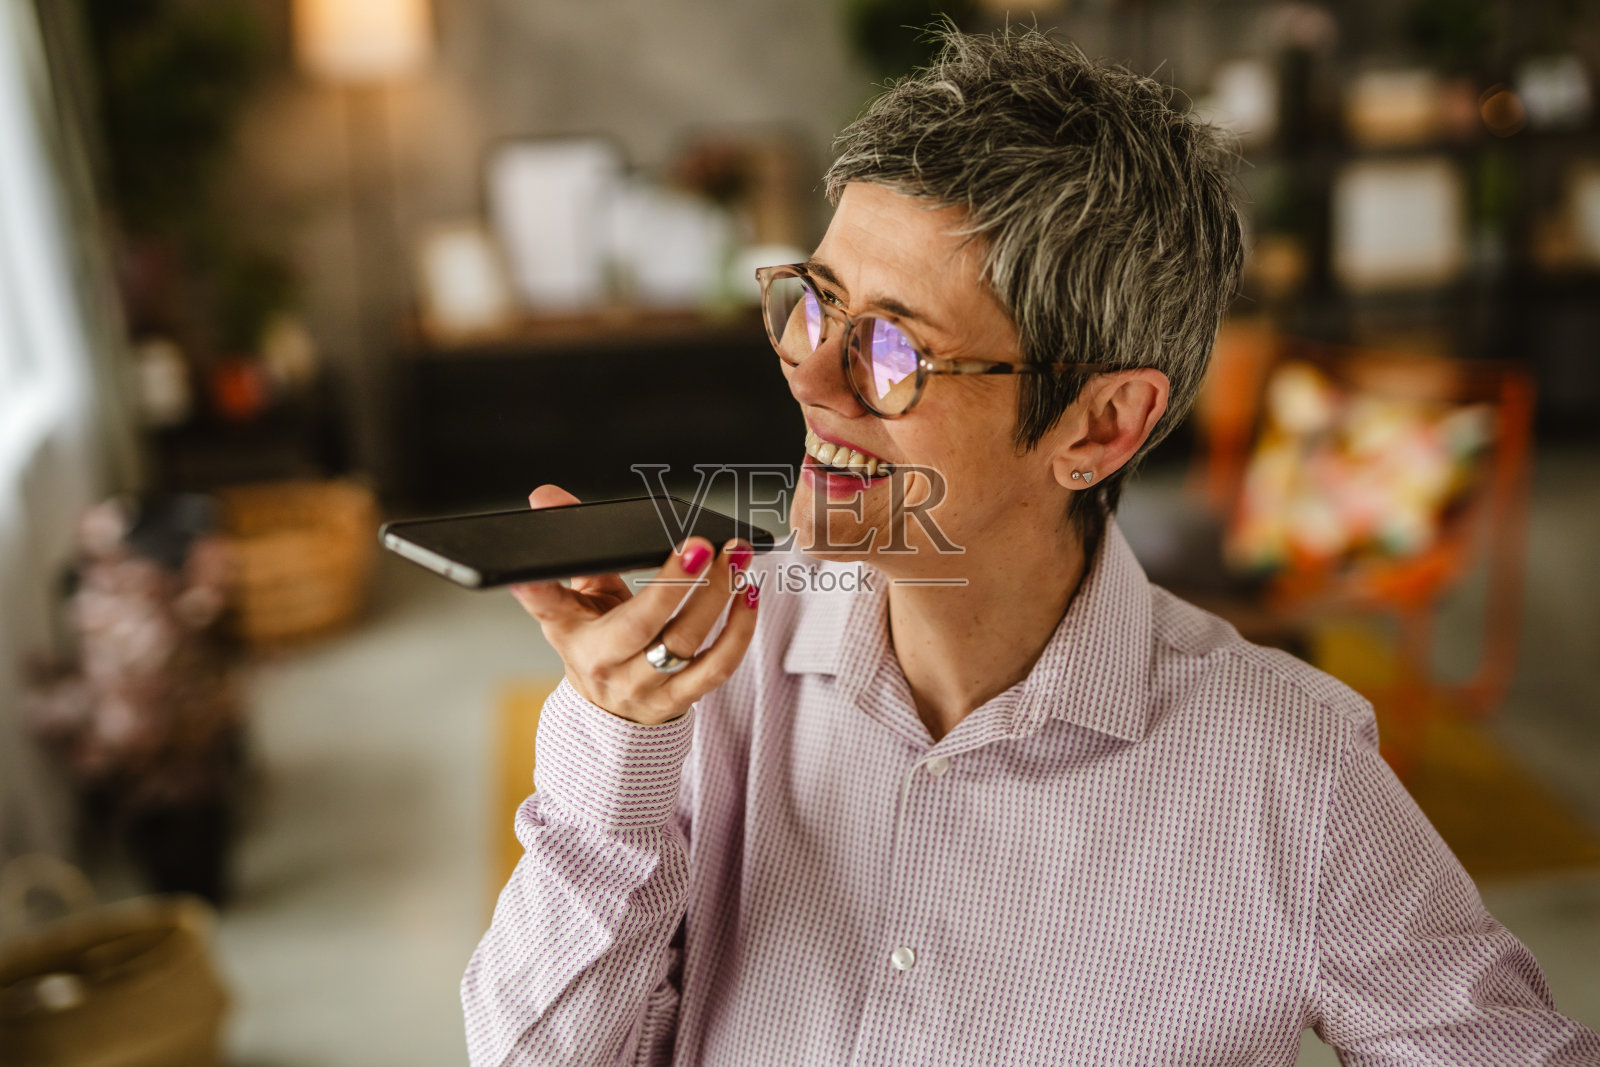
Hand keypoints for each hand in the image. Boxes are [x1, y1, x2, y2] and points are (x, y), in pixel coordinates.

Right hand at [509, 485, 758, 725]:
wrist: (609, 711)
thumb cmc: (597, 641)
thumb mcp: (576, 597)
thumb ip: (572, 547)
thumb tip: (546, 495)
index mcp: (568, 630)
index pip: (547, 605)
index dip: (535, 589)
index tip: (529, 569)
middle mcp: (603, 661)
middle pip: (639, 624)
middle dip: (673, 583)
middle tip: (701, 545)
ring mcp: (641, 685)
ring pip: (685, 642)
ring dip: (717, 595)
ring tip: (736, 557)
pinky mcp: (677, 699)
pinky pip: (717, 666)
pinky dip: (738, 631)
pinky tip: (748, 595)